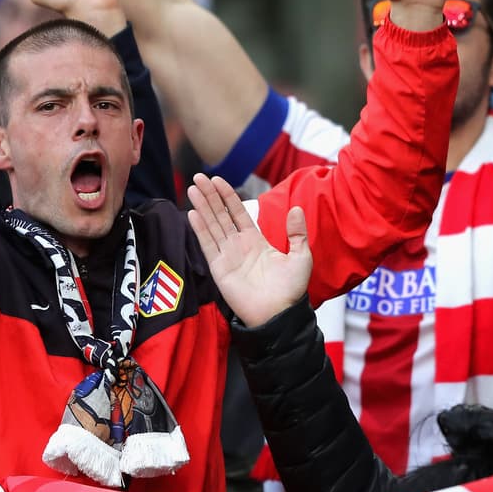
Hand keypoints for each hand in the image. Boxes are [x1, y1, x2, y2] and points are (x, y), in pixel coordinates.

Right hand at [187, 174, 310, 327]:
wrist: (279, 314)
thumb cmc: (290, 289)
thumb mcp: (300, 256)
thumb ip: (297, 233)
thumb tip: (296, 208)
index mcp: (255, 241)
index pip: (237, 213)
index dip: (227, 196)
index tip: (218, 180)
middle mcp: (238, 246)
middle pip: (220, 215)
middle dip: (210, 196)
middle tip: (199, 177)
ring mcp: (227, 256)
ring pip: (212, 225)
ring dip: (202, 207)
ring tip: (192, 188)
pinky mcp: (219, 268)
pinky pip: (208, 245)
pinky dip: (200, 229)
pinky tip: (192, 213)